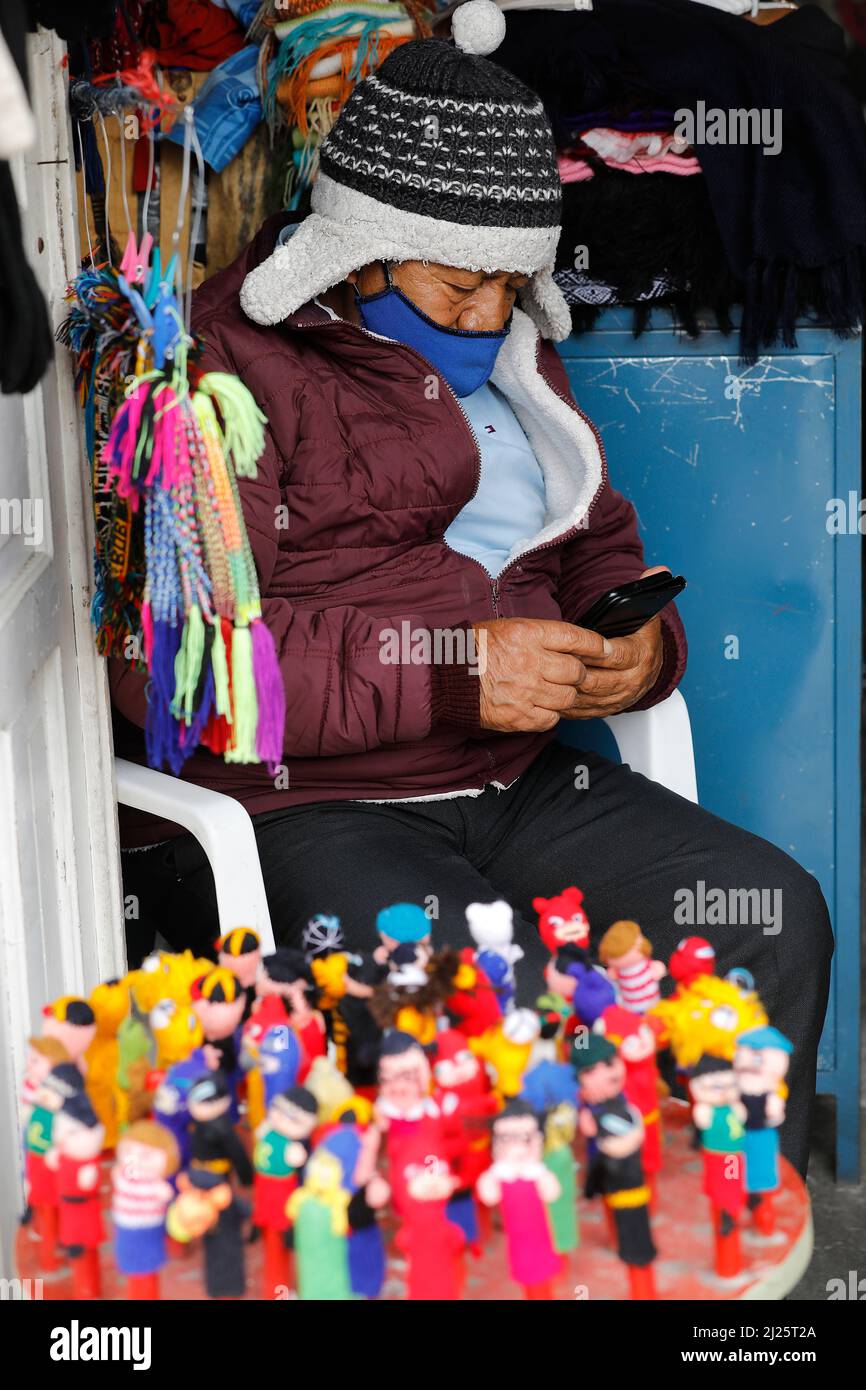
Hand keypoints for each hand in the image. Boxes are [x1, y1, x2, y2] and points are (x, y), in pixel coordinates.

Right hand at [473, 617, 609, 733]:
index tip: (607, 650)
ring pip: (568, 697)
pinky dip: (551, 713)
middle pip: (576, 671)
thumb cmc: (477, 649)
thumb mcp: (510, 628)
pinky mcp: (520, 716)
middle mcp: (530, 662)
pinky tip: (540, 705)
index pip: (576, 638)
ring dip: (566, 694)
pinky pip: (551, 718)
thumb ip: (543, 636)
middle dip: (579, 674)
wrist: (447, 677)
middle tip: (571, 674)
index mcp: (528, 634)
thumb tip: (574, 645)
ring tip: (553, 690)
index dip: (597, 645)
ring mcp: (526, 691)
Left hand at [559, 567, 667, 719]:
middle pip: (598, 679)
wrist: (651, 669)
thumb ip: (648, 591)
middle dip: (573, 671)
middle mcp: (633, 682)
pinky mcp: (608, 710)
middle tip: (550, 662)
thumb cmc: (641, 639)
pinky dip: (566, 703)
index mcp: (642, 657)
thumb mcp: (646, 613)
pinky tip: (550, 694)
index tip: (573, 645)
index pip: (615, 655)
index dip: (593, 650)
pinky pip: (584, 711)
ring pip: (589, 697)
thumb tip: (659, 570)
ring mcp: (620, 699)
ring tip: (546, 678)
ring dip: (566, 689)